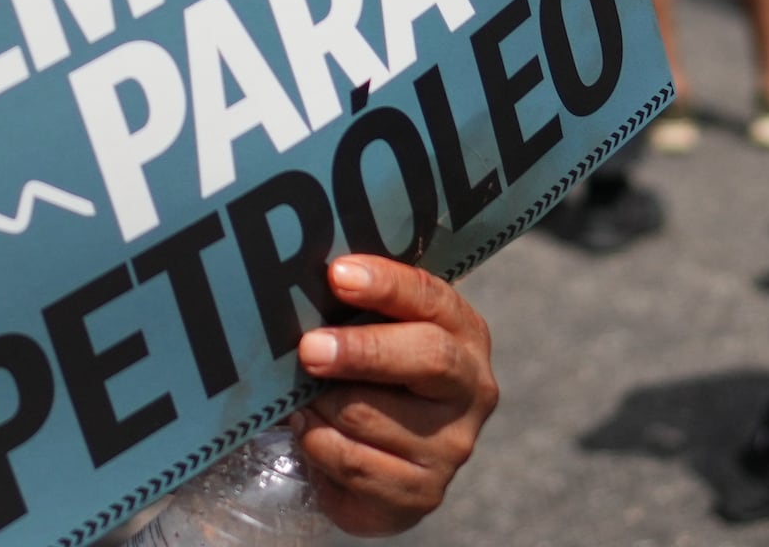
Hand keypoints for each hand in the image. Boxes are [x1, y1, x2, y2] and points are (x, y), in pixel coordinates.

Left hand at [291, 257, 495, 533]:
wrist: (377, 460)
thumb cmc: (369, 376)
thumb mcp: (373, 334)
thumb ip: (354, 308)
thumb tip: (297, 283)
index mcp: (464, 334)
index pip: (432, 298)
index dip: (386, 284)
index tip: (337, 274)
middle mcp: (471, 390)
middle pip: (427, 358)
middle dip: (362, 351)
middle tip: (310, 348)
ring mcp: (451, 448)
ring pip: (369, 415)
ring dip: (318, 404)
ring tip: (298, 395)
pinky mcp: (421, 494)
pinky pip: (352, 463)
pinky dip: (316, 443)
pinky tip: (308, 431)